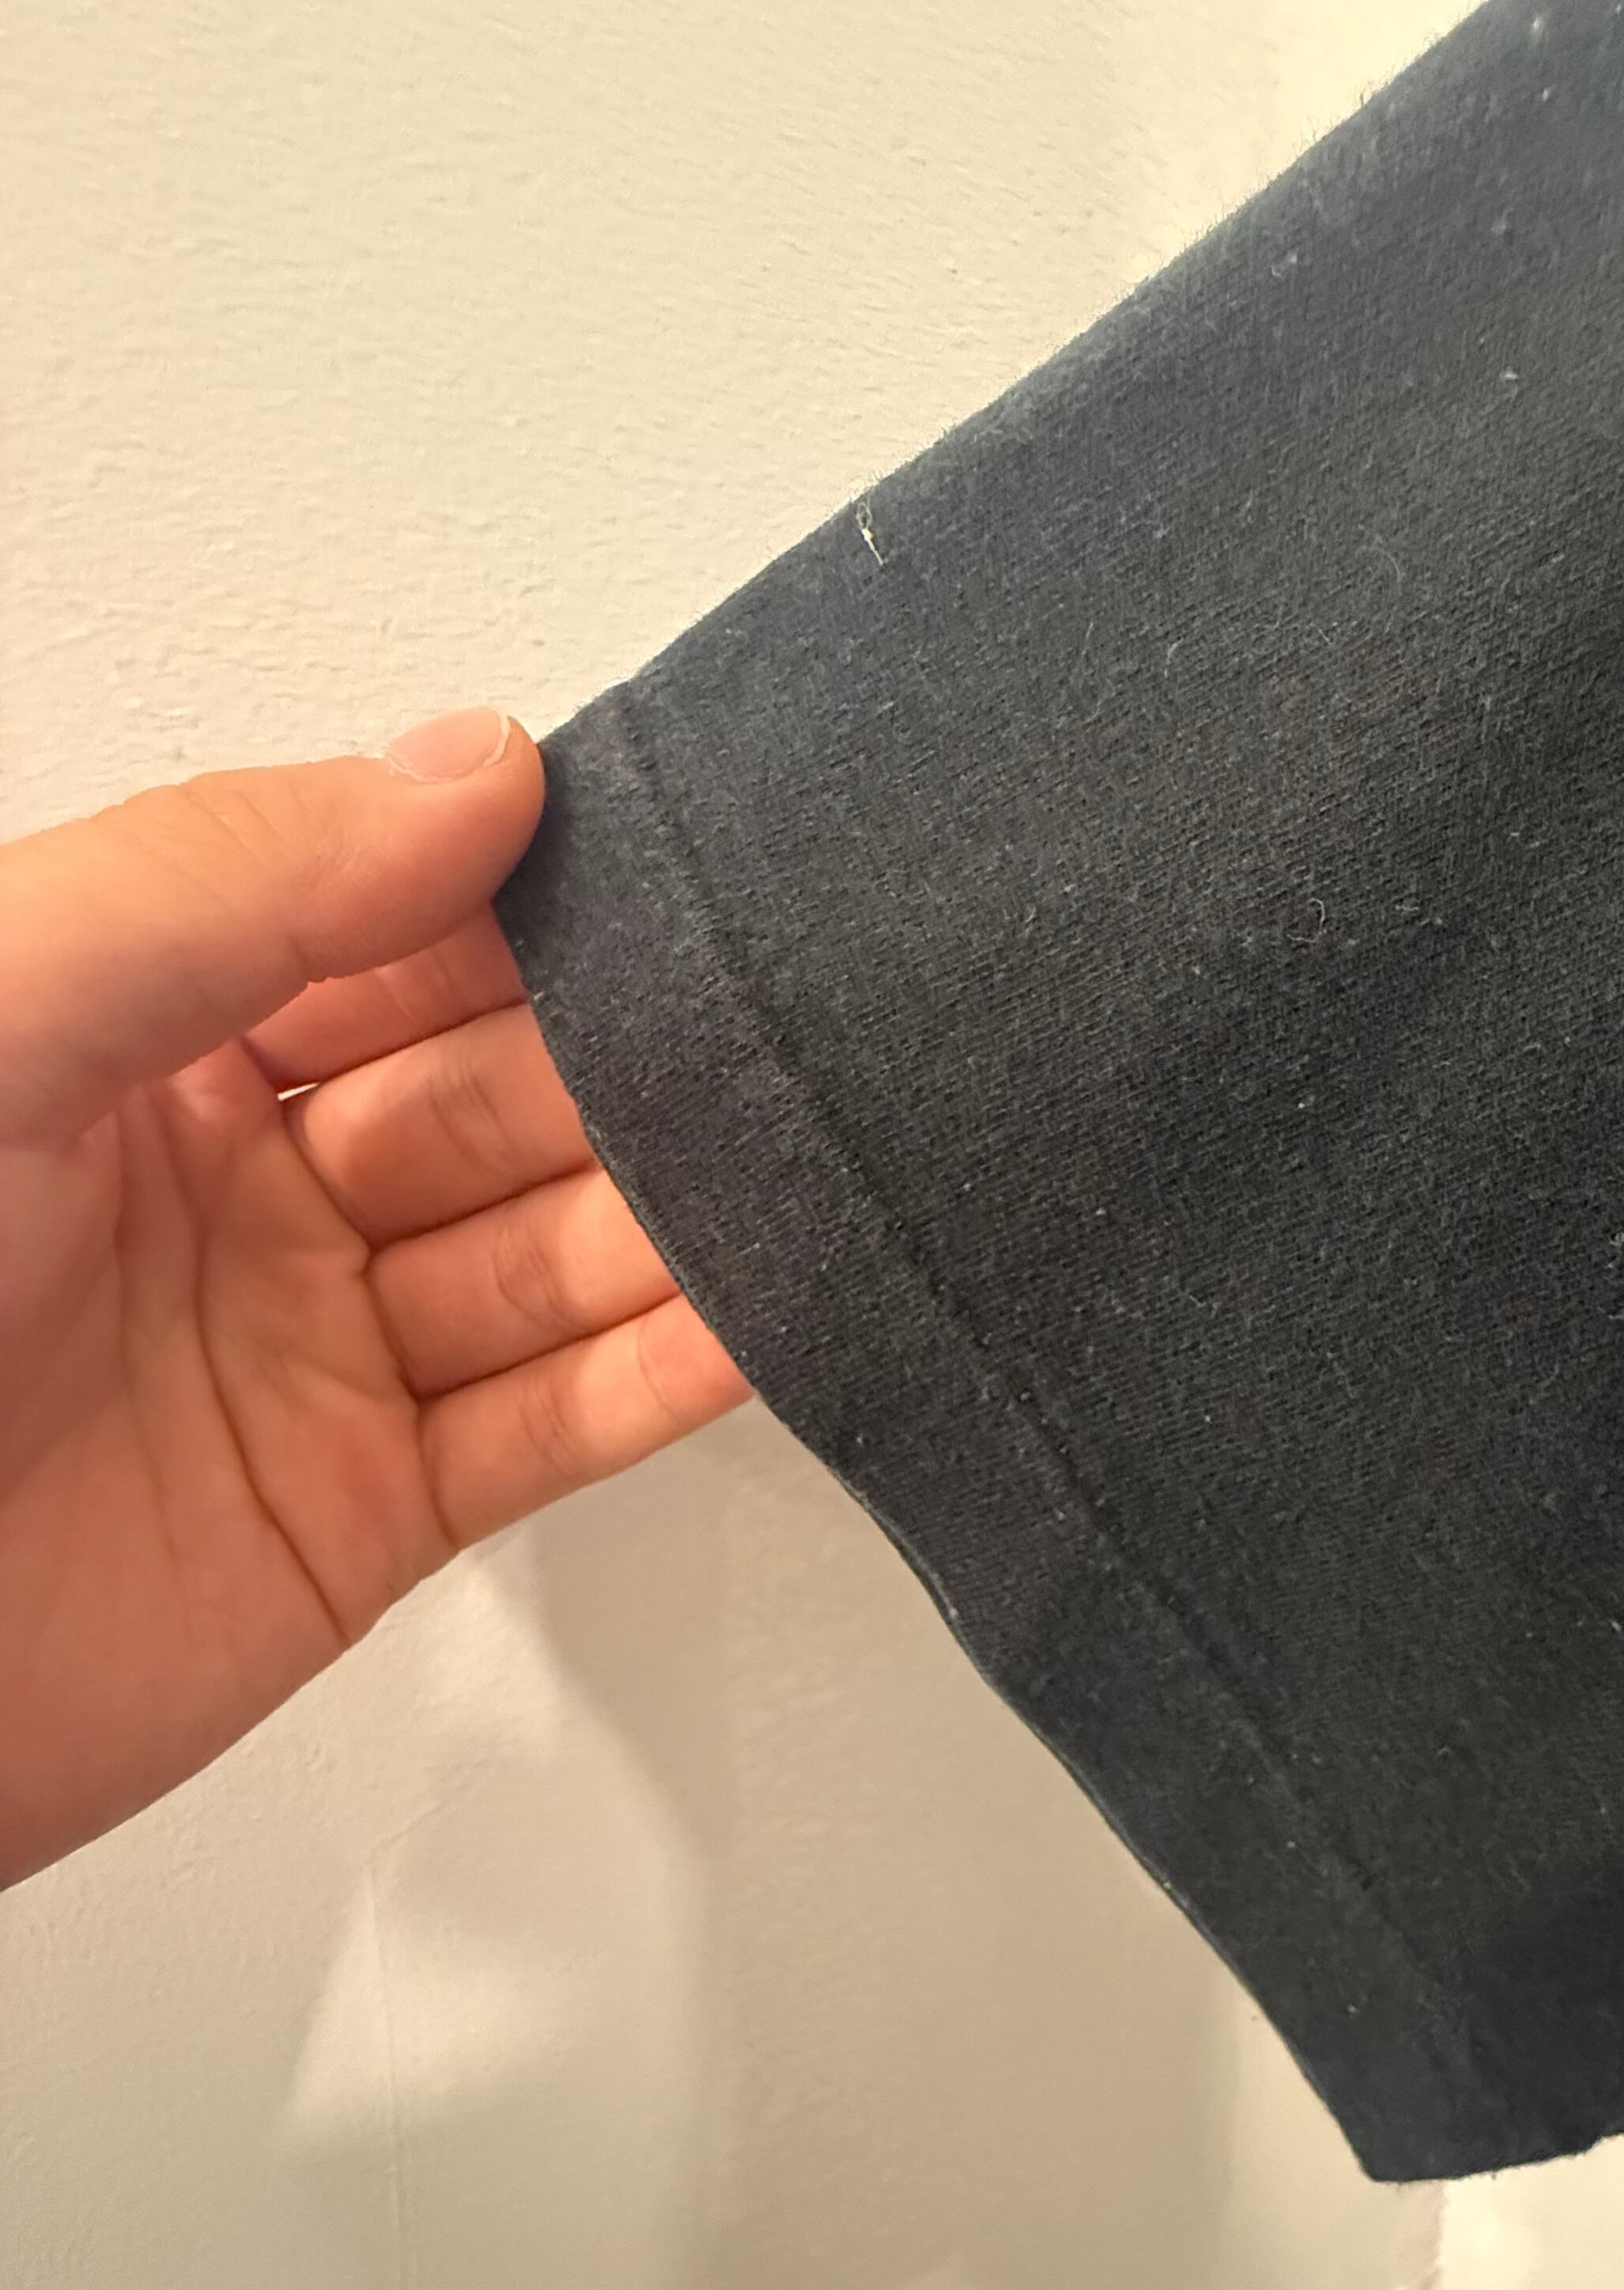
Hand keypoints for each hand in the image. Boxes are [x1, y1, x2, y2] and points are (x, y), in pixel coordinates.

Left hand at [0, 708, 750, 1885]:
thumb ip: (223, 886)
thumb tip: (477, 768)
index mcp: (136, 1030)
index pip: (394, 928)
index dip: (535, 895)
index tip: (688, 856)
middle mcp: (241, 1183)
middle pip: (501, 1090)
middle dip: (638, 1056)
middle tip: (788, 1016)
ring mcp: (313, 1352)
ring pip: (554, 1253)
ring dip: (683, 1209)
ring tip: (821, 1151)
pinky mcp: (365, 1520)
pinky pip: (553, 1423)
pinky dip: (665, 1373)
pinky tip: (764, 1309)